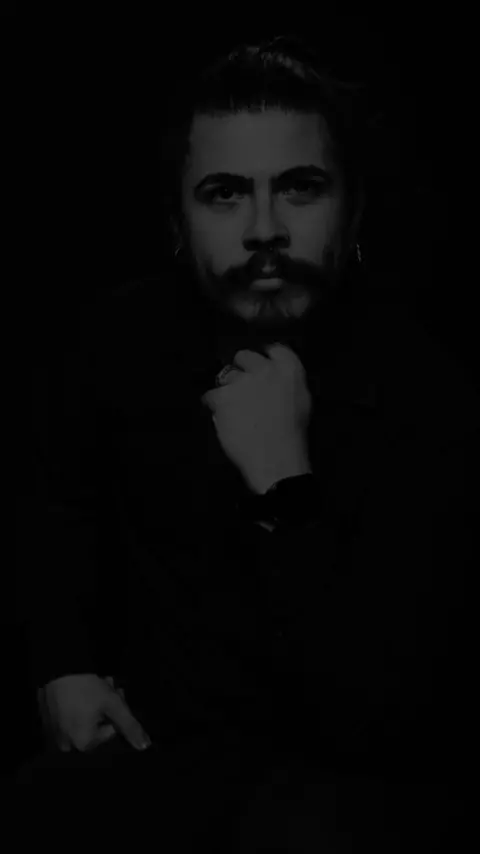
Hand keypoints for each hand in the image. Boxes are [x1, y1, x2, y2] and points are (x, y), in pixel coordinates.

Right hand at [38, 673, 151, 752]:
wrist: (57, 668)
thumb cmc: (87, 688)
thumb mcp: (113, 704)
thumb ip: (130, 726)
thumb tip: (145, 746)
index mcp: (83, 743)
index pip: (111, 729)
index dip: (115, 710)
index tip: (114, 693)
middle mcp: (67, 743)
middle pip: (97, 725)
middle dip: (104, 705)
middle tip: (105, 685)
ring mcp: (55, 732)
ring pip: (83, 718)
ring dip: (93, 702)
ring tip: (95, 682)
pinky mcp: (48, 718)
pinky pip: (68, 714)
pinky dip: (77, 703)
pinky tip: (79, 687)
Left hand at [201, 343, 311, 493]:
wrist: (276, 459)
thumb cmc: (290, 436)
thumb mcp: (301, 402)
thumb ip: (287, 383)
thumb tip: (274, 375)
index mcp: (289, 370)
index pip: (275, 350)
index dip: (265, 359)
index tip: (260, 369)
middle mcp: (265, 369)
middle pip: (245, 357)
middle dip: (241, 371)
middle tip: (243, 391)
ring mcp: (242, 381)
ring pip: (226, 377)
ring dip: (228, 391)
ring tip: (236, 412)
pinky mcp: (223, 396)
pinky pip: (211, 395)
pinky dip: (215, 406)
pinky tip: (226, 420)